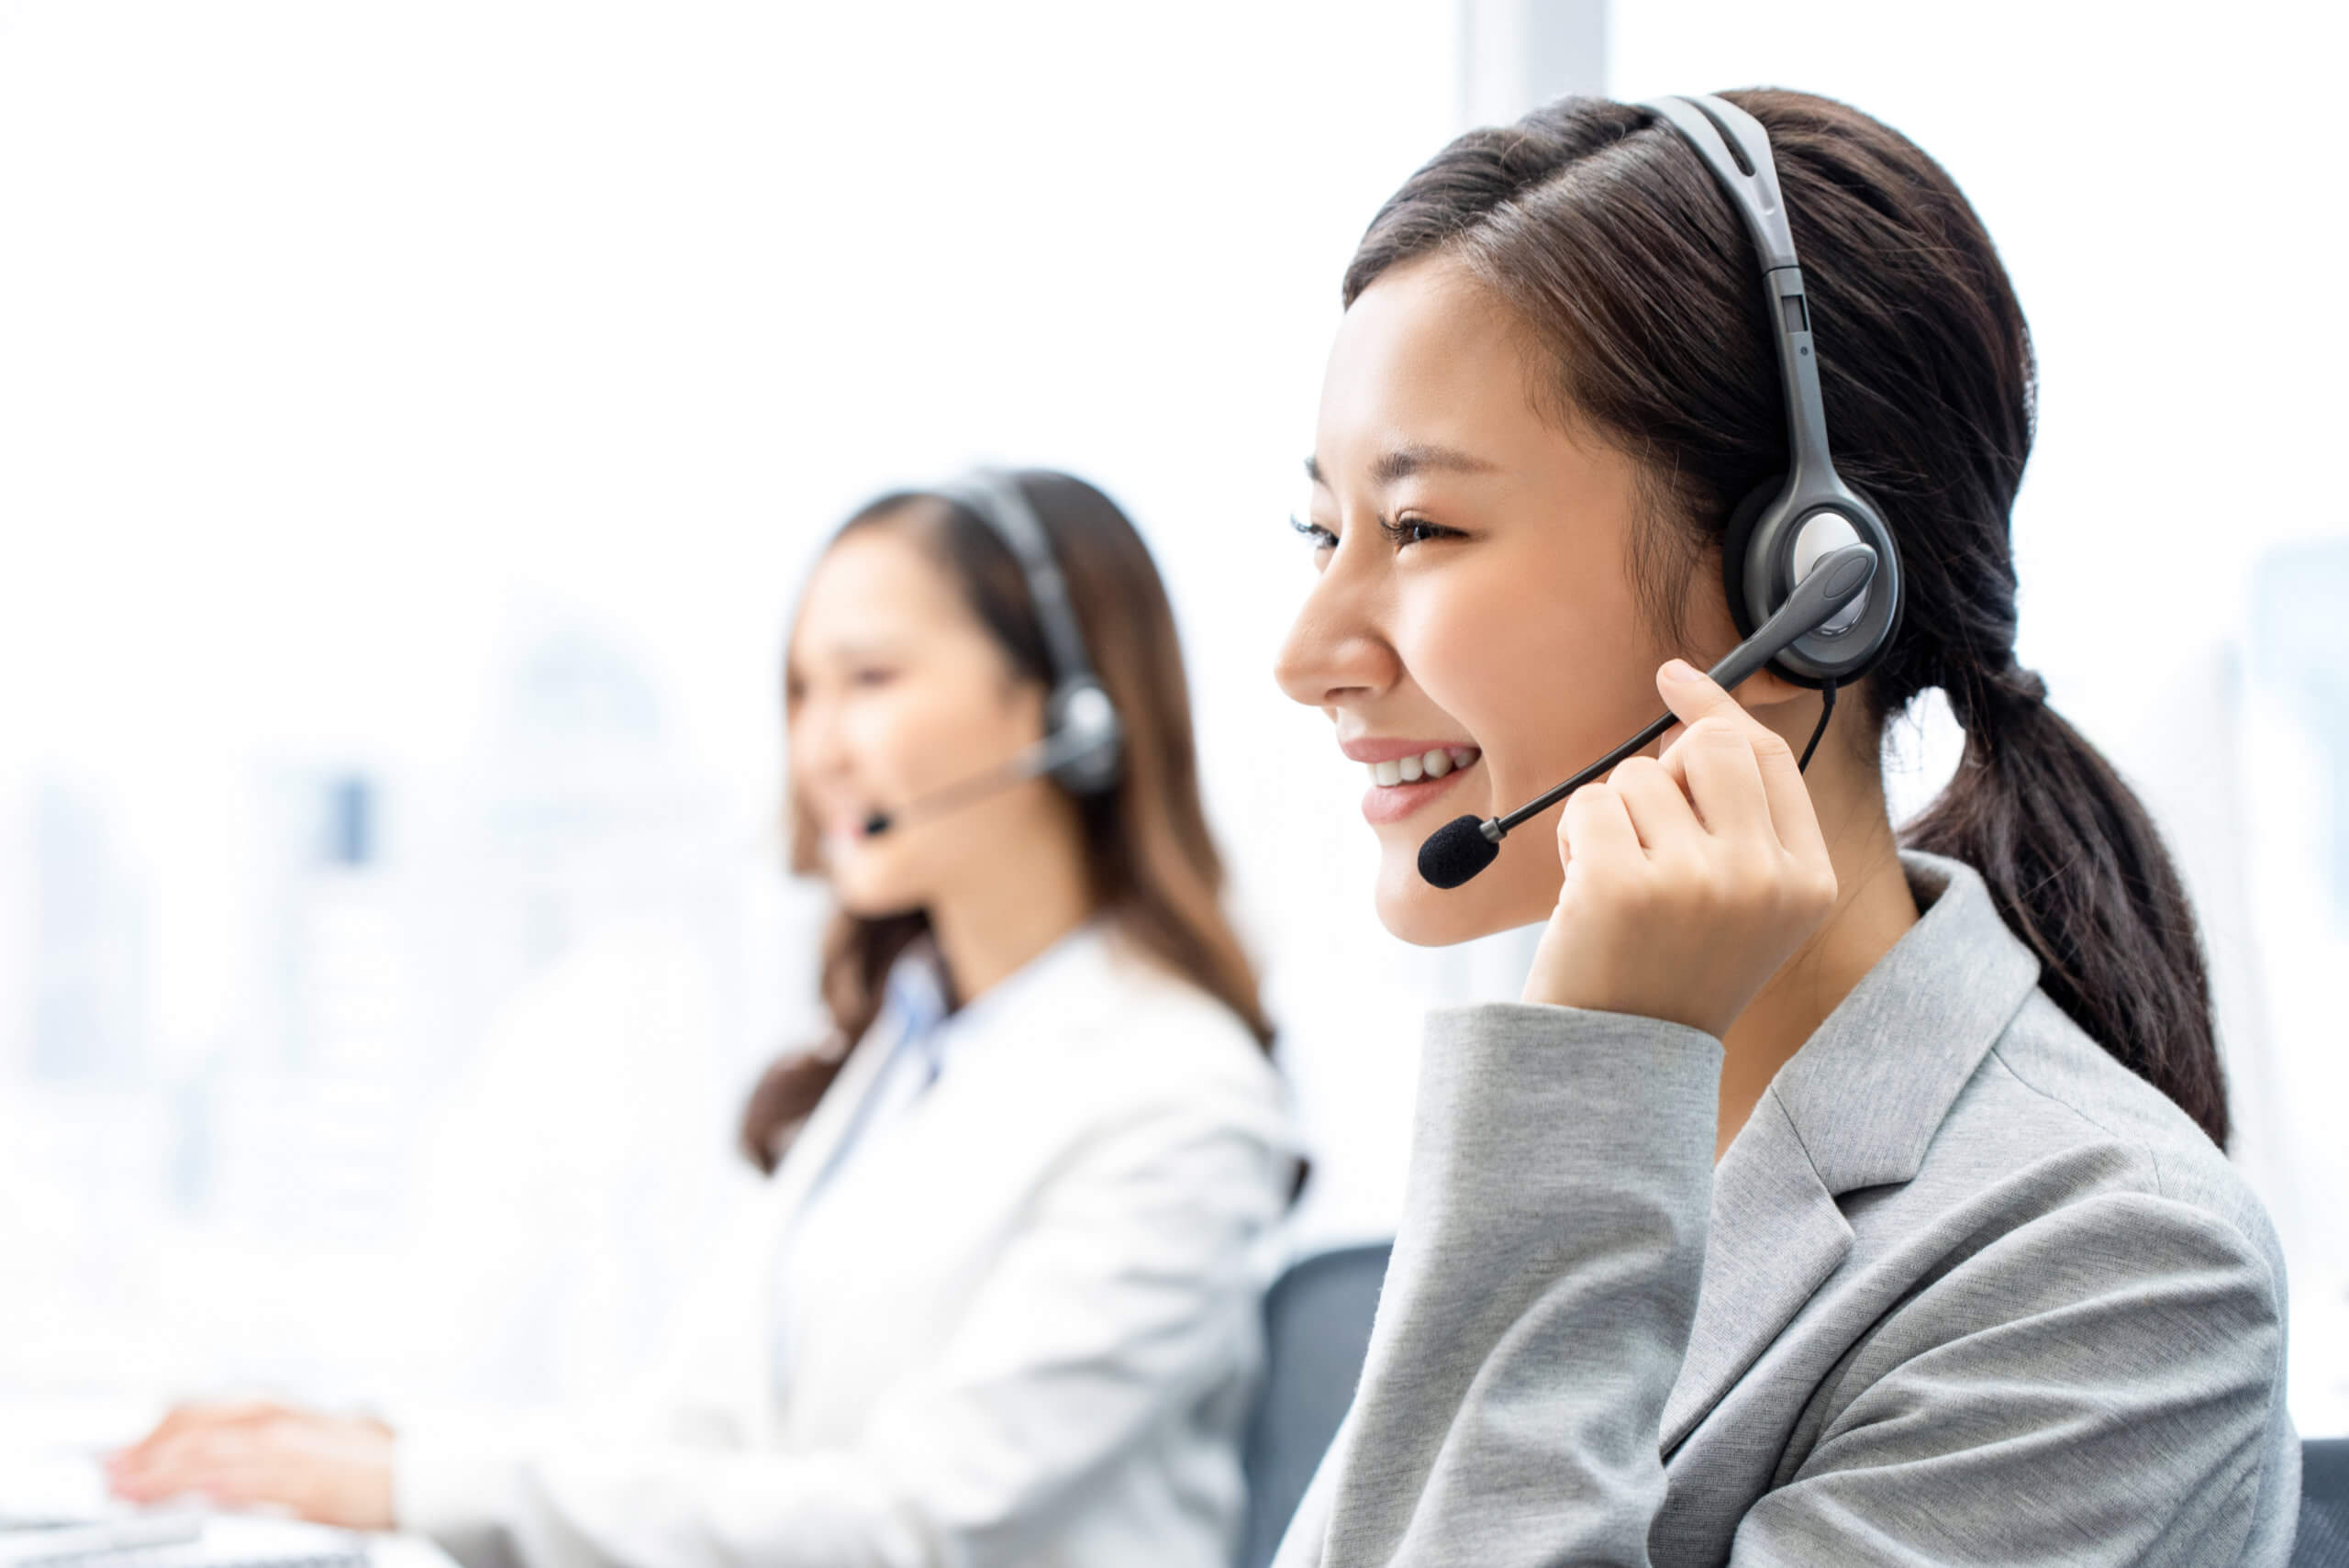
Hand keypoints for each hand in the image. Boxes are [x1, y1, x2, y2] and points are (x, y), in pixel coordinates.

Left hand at [105, 1401, 395, 1530]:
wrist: (422, 1471)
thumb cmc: (366, 1462)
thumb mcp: (305, 1440)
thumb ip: (256, 1445)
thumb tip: (204, 1471)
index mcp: (275, 1409)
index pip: (196, 1414)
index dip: (151, 1435)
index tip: (119, 1459)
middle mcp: (279, 1422)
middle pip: (196, 1429)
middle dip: (147, 1454)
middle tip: (110, 1478)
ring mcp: (293, 1450)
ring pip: (215, 1453)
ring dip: (167, 1473)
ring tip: (132, 1492)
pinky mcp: (309, 1481)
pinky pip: (256, 1480)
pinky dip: (222, 1484)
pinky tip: (198, 1493)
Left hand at [1521, 659, 1836, 1036]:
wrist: (1618, 1063)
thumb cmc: (1668, 972)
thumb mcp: (1743, 906)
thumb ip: (1743, 821)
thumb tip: (1697, 717)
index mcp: (1807, 882)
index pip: (1769, 756)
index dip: (1717, 709)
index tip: (1677, 679)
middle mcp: (1762, 879)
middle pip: (1710, 748)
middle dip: (1660, 770)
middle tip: (1642, 829)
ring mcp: (1695, 882)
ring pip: (1638, 777)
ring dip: (1611, 817)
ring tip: (1616, 884)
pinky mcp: (1621, 887)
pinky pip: (1590, 804)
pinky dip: (1574, 837)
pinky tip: (1583, 891)